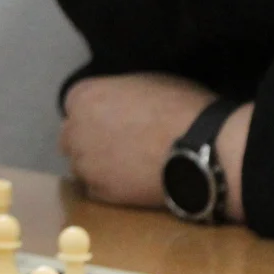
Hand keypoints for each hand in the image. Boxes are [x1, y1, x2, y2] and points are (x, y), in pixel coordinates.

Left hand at [60, 73, 250, 219]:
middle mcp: (74, 129)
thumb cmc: (179, 106)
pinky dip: (109, 186)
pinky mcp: (99, 191)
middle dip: (89, 139)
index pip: (75, 106)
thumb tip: (114, 102)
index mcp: (83, 96)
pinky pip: (95, 189)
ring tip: (127, 165)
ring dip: (97, 165)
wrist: (201, 148)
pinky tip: (132, 182)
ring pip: (81, 165)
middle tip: (119, 144)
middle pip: (72, 136)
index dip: (95, 114)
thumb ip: (116, 93)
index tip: (114, 120)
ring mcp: (84, 162)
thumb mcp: (144, 81)